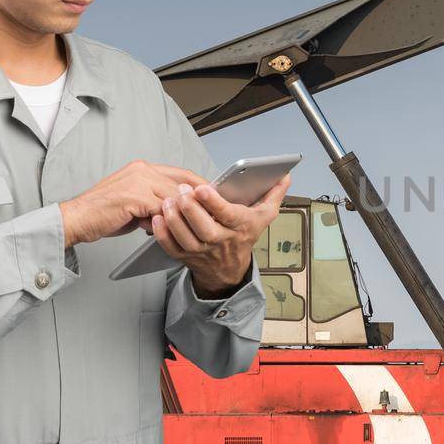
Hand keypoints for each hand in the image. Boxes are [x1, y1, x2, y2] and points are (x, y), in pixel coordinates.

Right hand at [59, 161, 208, 247]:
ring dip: (182, 213)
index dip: (199, 186)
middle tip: (212, 214)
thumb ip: (155, 202)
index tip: (213, 198)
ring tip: (193, 225)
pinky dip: (166, 220)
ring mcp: (138, 181)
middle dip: (198, 200)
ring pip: (173, 197)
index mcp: (142, 168)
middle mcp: (142, 170)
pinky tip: (166, 228)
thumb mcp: (135, 203)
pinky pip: (161, 208)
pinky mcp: (134, 196)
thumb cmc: (103, 214)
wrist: (77, 219)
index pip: (180, 174)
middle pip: (181, 183)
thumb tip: (175, 211)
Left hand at [152, 174, 290, 296]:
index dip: (213, 202)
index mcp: (240, 226)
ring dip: (174, 219)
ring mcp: (202, 250)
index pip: (227, 215)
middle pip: (204, 228)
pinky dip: (162, 234)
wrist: (229, 268)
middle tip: (181, 191)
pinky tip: (157, 218)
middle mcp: (220, 240)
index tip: (203, 188)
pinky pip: (172, 247)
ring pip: (186, 237)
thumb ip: (274, 194)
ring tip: (167, 202)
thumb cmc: (244, 236)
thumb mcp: (263, 216)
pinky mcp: (186, 256)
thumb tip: (285, 176)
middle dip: (191, 209)